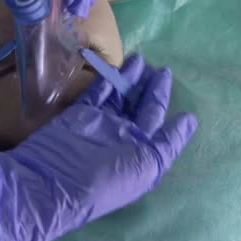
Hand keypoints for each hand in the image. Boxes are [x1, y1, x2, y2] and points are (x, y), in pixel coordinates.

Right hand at [0, 55, 197, 240]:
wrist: (51, 181)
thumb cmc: (105, 178)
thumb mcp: (148, 166)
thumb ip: (169, 142)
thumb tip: (189, 120)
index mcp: (140, 152)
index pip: (159, 126)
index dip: (168, 109)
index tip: (175, 89)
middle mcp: (122, 137)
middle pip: (141, 108)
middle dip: (151, 89)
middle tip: (160, 69)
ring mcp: (101, 123)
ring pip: (120, 96)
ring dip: (131, 78)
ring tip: (141, 59)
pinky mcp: (80, 112)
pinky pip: (98, 92)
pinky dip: (107, 79)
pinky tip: (119, 65)